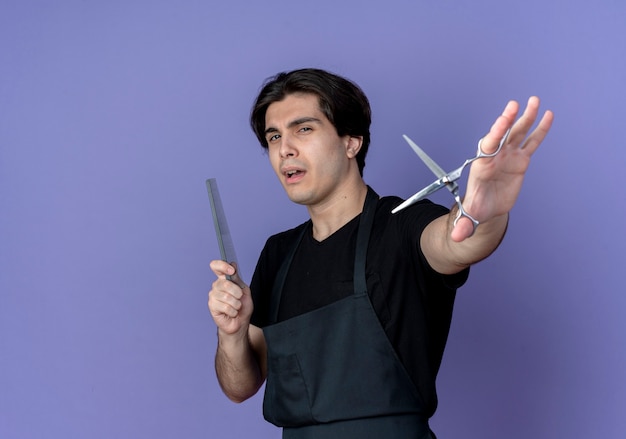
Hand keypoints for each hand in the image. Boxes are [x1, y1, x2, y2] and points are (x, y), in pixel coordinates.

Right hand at [208, 260, 252, 336]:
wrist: (240, 322)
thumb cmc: (242, 306)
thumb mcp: (244, 290)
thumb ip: (237, 278)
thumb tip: (232, 264)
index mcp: (224, 279)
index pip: (216, 266)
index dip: (222, 266)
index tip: (231, 270)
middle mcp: (216, 286)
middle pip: (225, 283)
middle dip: (237, 292)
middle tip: (239, 298)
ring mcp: (213, 296)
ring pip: (226, 297)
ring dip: (236, 304)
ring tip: (236, 307)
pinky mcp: (212, 306)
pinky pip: (225, 307)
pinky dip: (233, 311)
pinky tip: (231, 313)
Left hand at [452, 96, 553, 241]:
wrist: (486, 207)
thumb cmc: (477, 208)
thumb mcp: (470, 217)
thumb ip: (464, 224)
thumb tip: (457, 238)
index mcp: (482, 166)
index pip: (488, 147)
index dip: (494, 134)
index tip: (501, 122)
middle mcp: (495, 157)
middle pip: (502, 135)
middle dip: (507, 120)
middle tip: (514, 105)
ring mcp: (508, 156)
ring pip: (518, 134)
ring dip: (526, 118)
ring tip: (535, 101)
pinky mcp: (521, 160)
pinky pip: (532, 142)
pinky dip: (540, 130)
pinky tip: (548, 115)